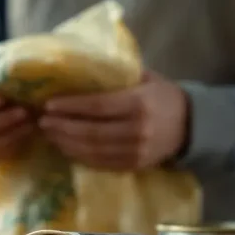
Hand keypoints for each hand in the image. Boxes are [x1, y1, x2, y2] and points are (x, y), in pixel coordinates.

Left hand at [38, 71, 188, 169]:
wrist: (192, 124)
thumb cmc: (162, 96)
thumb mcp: (145, 78)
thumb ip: (116, 75)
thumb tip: (78, 67)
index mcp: (138, 103)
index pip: (97, 107)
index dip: (70, 107)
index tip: (48, 105)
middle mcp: (137, 130)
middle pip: (90, 132)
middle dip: (62, 127)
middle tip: (42, 121)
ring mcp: (135, 151)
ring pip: (92, 150)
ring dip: (66, 143)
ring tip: (49, 133)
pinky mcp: (133, 166)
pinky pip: (100, 163)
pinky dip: (79, 156)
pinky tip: (65, 147)